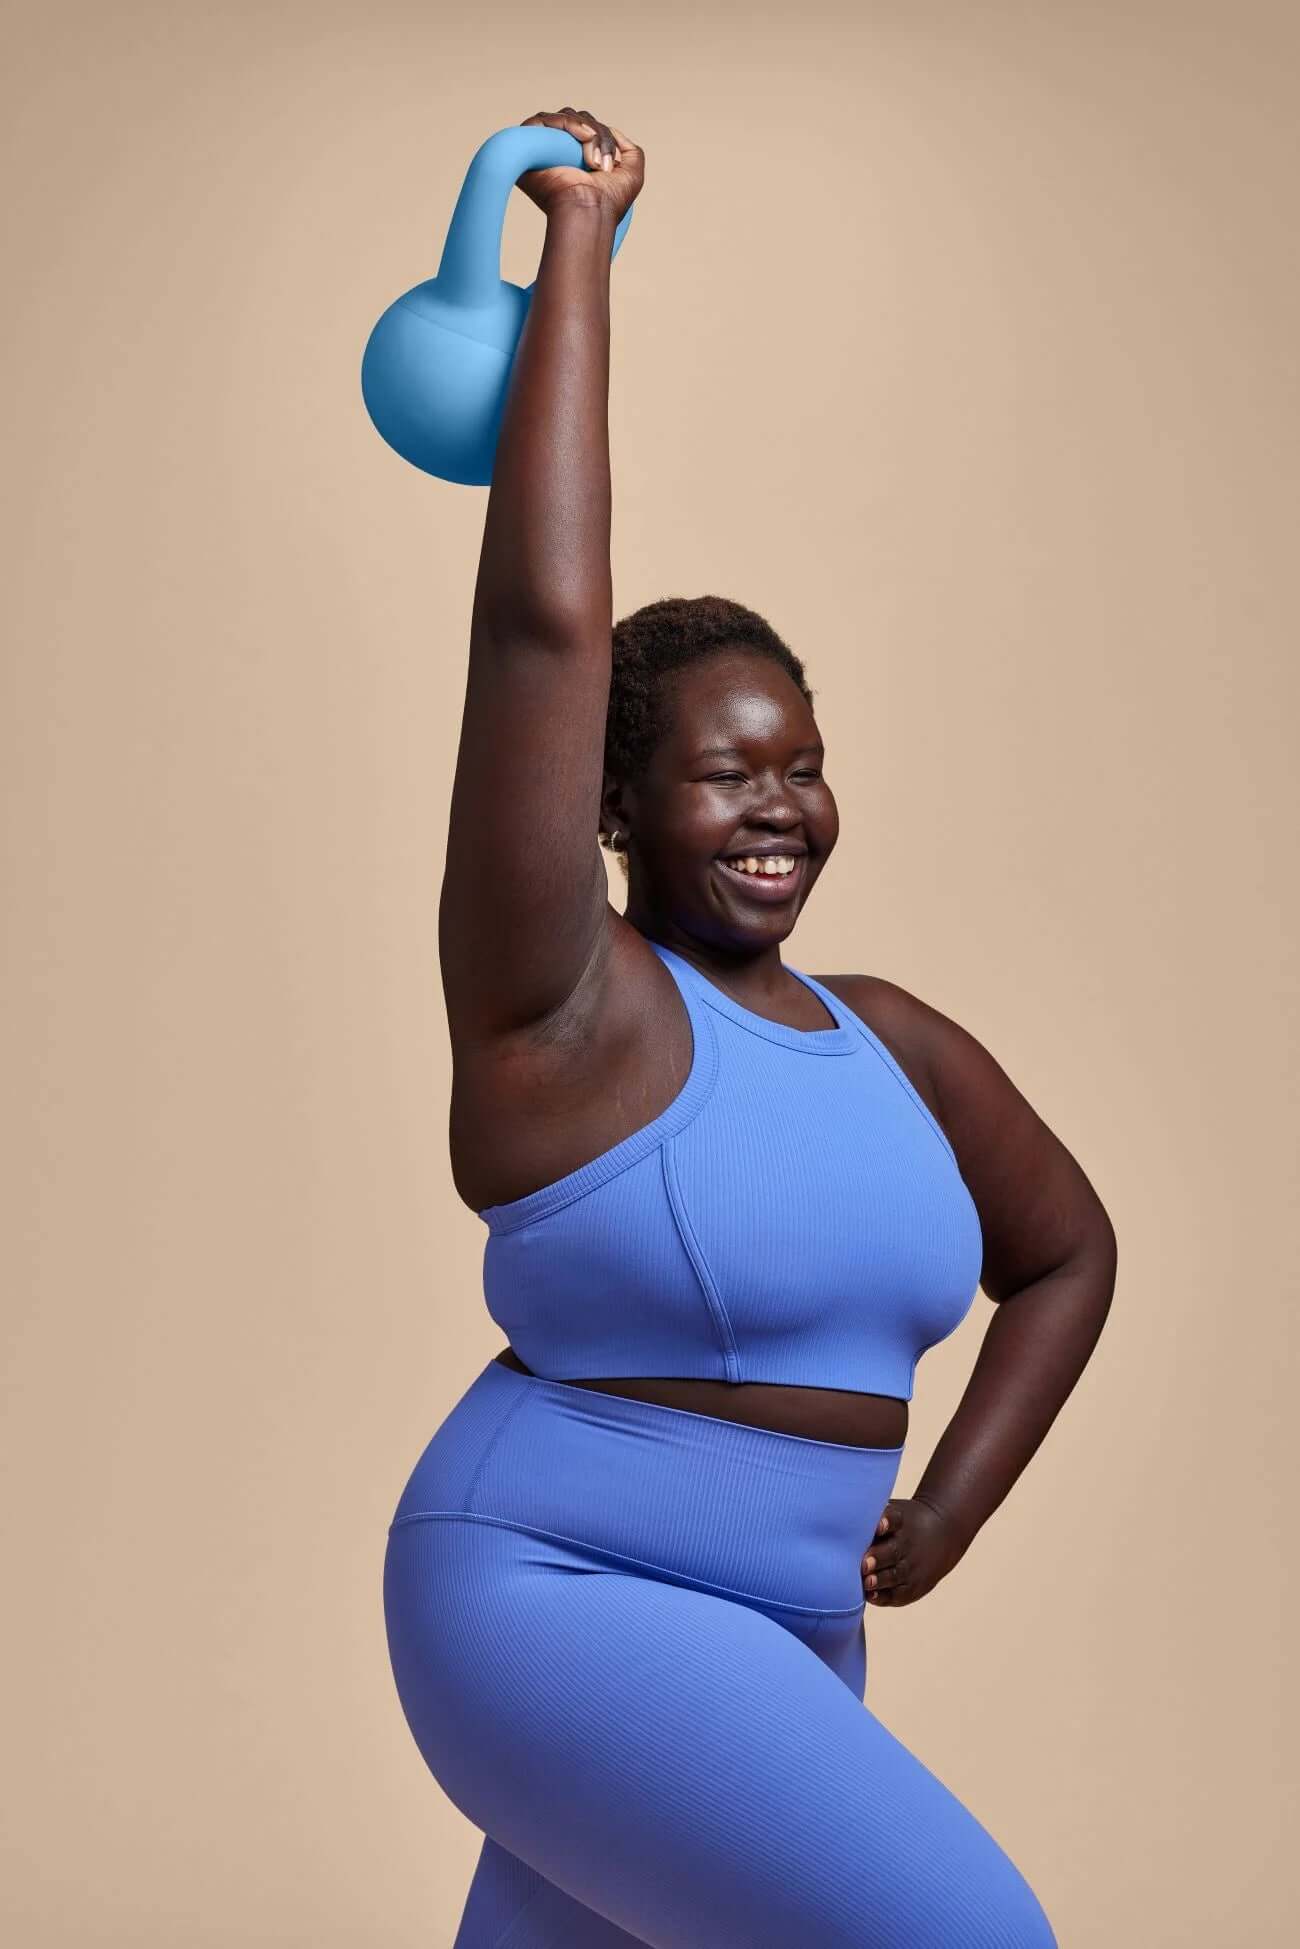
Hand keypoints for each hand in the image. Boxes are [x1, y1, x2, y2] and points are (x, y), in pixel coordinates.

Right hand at [516, 107, 643, 221]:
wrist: (589, 213)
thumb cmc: (609, 203)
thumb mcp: (632, 175)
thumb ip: (632, 151)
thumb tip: (613, 130)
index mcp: (576, 159)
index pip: (588, 128)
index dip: (602, 137)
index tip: (611, 165)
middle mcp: (558, 154)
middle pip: (578, 119)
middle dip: (598, 135)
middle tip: (601, 166)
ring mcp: (543, 150)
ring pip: (565, 116)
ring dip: (588, 133)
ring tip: (593, 161)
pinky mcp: (529, 146)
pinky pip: (543, 119)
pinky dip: (568, 123)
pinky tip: (584, 137)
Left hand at [861, 1495, 969, 1607]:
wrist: (941, 1535)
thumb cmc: (899, 1523)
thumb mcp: (892, 1511)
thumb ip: (868, 1514)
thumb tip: (829, 1507)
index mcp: (901, 1522)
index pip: (894, 1519)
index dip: (886, 1521)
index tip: (878, 1525)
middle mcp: (907, 1545)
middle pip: (892, 1552)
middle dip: (877, 1558)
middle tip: (863, 1563)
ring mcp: (912, 1567)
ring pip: (895, 1575)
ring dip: (880, 1580)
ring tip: (866, 1582)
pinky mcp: (913, 1587)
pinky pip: (897, 1593)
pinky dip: (884, 1596)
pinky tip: (871, 1595)